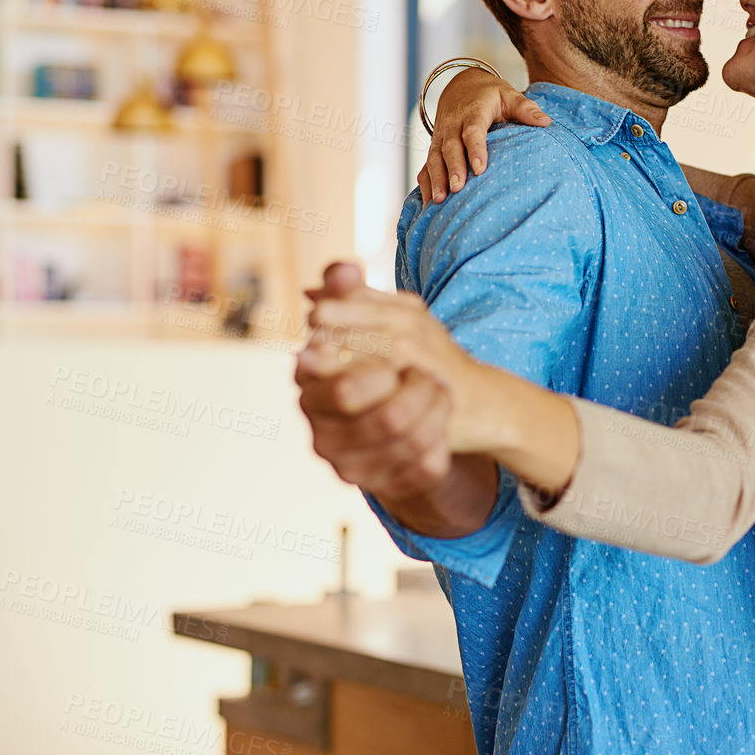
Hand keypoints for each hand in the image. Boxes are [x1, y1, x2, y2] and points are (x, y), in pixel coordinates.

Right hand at [295, 261, 453, 497]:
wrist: (405, 409)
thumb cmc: (378, 355)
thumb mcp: (364, 320)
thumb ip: (347, 291)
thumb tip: (346, 268)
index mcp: (311, 392)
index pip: (345, 389)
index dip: (382, 370)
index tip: (403, 355)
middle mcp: (323, 436)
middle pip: (385, 420)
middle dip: (418, 393)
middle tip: (432, 374)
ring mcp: (352, 466)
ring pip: (410, 444)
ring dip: (435, 412)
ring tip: (441, 391)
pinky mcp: (386, 485)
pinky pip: (424, 469)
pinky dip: (441, 441)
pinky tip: (443, 425)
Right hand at [418, 67, 549, 203]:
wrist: (461, 87)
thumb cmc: (491, 96)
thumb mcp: (509, 96)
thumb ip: (525, 109)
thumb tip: (545, 122)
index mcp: (473, 112)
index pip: (473, 131)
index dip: (475, 149)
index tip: (481, 168)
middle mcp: (452, 126)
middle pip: (450, 148)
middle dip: (453, 169)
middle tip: (458, 189)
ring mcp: (440, 138)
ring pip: (434, 159)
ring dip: (437, 180)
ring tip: (440, 201)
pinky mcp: (434, 149)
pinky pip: (426, 167)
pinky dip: (426, 186)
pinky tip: (428, 206)